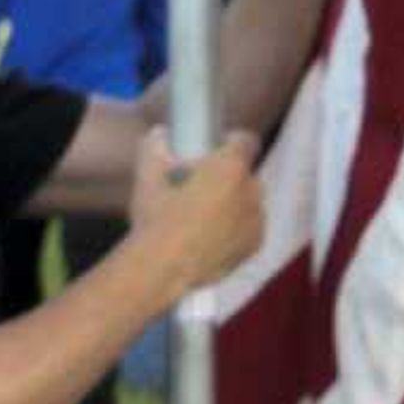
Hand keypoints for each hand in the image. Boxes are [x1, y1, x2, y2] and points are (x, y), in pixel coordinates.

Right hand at [130, 126, 264, 292]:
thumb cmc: (155, 219)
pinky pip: (249, 229)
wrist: (161, 269)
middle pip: (246, 174)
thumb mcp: (146, 177)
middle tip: (203, 187)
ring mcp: (256, 221)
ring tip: (206, 216)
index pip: (247, 140)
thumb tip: (160, 134)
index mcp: (230, 167)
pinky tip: (212, 237)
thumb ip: (154, 147)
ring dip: (234, 204)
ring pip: (249, 203)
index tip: (217, 148)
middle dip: (229, 176)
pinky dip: (236, 230)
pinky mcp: (254, 246)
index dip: (232, 141)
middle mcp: (251, 191)